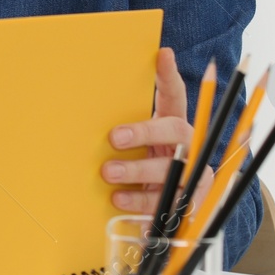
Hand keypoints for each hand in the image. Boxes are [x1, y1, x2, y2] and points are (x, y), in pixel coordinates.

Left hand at [104, 47, 212, 215]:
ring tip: (108, 173)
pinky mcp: (190, 206)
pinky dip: (142, 204)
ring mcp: (194, 178)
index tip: (162, 54)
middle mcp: (189, 148)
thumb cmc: (143, 175)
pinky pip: (168, 203)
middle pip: (177, 131)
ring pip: (172, 169)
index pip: (176, 97)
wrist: (171, 220)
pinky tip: (120, 202)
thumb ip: (125, 133)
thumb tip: (80, 106)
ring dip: (137, 171)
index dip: (170, 76)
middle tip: (114, 137)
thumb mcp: (140, 150)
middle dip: (145, 132)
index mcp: (175, 128)